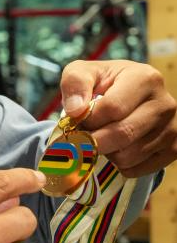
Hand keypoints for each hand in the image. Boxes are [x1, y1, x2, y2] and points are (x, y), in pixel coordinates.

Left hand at [61, 59, 176, 177]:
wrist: (131, 96)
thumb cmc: (105, 84)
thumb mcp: (84, 72)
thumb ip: (75, 83)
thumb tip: (76, 110)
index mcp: (145, 78)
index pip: (112, 107)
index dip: (89, 118)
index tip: (78, 119)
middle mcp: (165, 104)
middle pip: (122, 134)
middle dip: (94, 140)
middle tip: (82, 136)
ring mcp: (173, 129)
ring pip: (128, 156)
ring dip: (106, 152)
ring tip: (103, 136)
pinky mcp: (173, 150)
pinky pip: (136, 170)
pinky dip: (119, 164)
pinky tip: (117, 147)